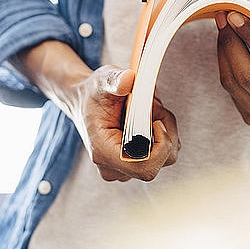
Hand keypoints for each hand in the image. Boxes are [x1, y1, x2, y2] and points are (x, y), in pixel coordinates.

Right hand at [17, 41, 179, 181]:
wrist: (84, 102)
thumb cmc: (92, 94)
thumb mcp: (102, 80)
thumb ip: (116, 80)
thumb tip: (129, 79)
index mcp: (103, 151)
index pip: (145, 166)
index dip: (161, 145)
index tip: (157, 120)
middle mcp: (113, 167)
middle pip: (160, 160)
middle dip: (165, 130)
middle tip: (152, 106)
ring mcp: (124, 169)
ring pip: (165, 156)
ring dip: (164, 130)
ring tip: (147, 111)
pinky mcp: (134, 164)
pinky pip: (163, 154)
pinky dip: (162, 134)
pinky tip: (147, 120)